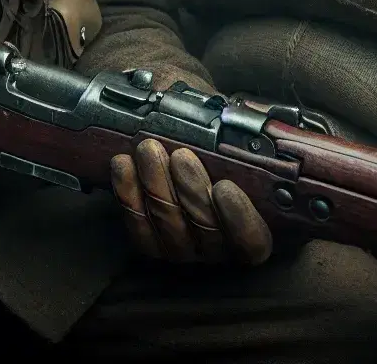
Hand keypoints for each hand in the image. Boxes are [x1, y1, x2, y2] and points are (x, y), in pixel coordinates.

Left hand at [111, 138, 272, 265]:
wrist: (179, 157)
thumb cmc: (222, 151)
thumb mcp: (239, 143)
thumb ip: (246, 144)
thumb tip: (249, 128)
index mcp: (252, 228)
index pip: (252, 243)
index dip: (240, 220)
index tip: (224, 186)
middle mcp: (220, 246)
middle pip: (206, 229)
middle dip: (191, 189)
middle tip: (181, 155)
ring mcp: (186, 249)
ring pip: (170, 225)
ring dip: (157, 185)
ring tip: (149, 150)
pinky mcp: (154, 245)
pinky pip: (139, 227)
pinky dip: (129, 194)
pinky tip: (123, 165)